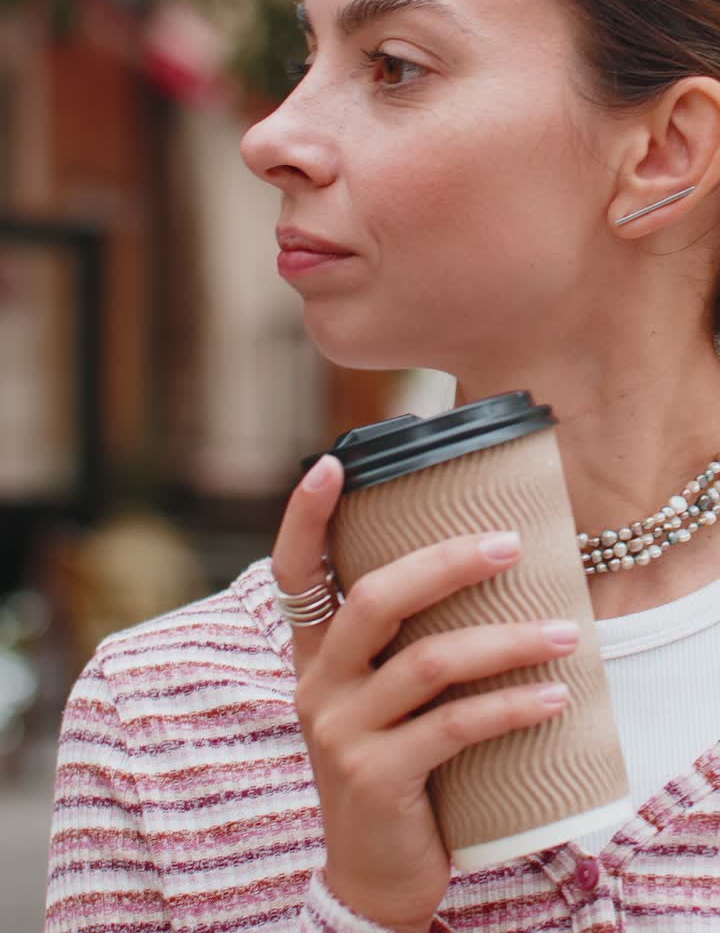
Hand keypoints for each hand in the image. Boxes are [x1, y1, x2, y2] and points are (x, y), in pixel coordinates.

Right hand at [273, 454, 576, 932]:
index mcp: (315, 657)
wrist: (372, 873)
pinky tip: (555, 698)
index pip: (294, 572)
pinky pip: (454, 726)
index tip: (333, 462)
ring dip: (505, 641)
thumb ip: (401, 646)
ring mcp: (342, 732)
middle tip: (508, 544)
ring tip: (565, 633)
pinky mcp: (378, 777)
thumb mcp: (378, 701)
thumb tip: (478, 571)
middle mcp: (318, 685)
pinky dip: (511, 707)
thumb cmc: (393, 766)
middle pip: (375, 598)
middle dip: (445, 563)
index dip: (306, 516)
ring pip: (428, 660)